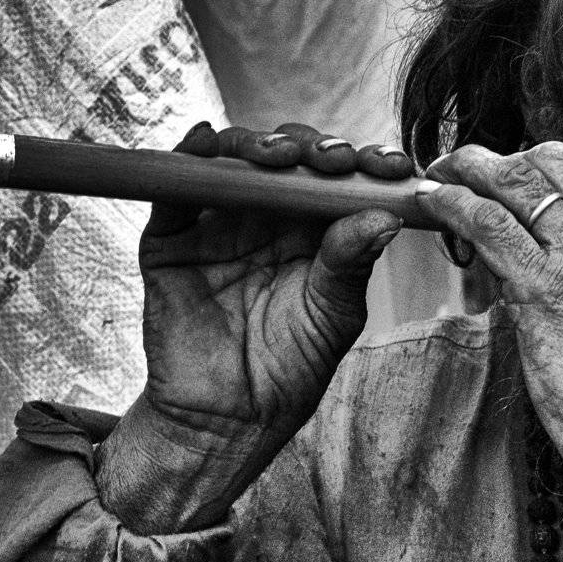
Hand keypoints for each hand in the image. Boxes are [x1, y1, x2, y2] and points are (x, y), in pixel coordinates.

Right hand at [98, 122, 413, 532]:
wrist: (226, 419)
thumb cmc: (290, 371)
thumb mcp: (333, 317)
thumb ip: (351, 262)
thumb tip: (385, 216)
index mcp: (315, 231)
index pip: (340, 181)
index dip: (365, 163)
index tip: (391, 165)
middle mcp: (268, 218)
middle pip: (288, 158)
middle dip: (314, 147)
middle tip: (335, 160)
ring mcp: (218, 223)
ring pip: (235, 162)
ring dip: (257, 145)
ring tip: (279, 155)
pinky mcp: (171, 237)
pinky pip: (175, 189)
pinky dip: (186, 158)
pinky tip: (204, 141)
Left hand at [417, 141, 562, 539]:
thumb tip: (562, 255)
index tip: (540, 184)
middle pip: (556, 159)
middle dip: (509, 157)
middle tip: (474, 169)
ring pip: (515, 179)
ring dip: (469, 168)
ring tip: (443, 174)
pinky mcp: (541, 288)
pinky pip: (486, 223)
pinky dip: (452, 204)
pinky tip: (432, 203)